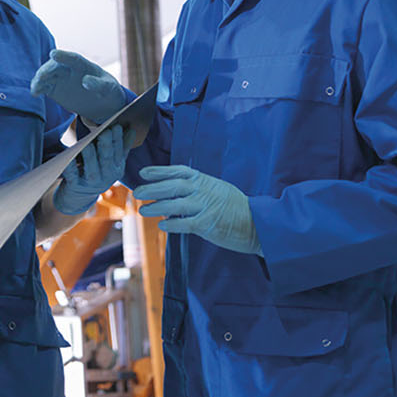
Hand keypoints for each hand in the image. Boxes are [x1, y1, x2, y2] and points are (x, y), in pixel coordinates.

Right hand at [30, 49, 125, 123]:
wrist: (101, 101)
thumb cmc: (107, 90)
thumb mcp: (108, 88)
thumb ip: (98, 84)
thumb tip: (85, 81)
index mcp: (83, 65)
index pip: (72, 58)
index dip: (63, 56)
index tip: (53, 54)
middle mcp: (68, 68)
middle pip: (55, 66)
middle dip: (47, 69)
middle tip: (41, 76)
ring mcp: (60, 78)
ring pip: (47, 75)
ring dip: (39, 79)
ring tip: (36, 87)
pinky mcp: (54, 88)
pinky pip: (43, 86)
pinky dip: (38, 88)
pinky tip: (34, 93)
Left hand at [54, 125, 126, 214]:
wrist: (79, 197)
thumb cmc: (97, 173)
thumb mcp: (112, 163)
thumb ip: (122, 147)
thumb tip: (131, 129)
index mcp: (116, 169)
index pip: (118, 153)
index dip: (117, 140)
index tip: (116, 126)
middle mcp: (105, 177)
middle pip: (106, 160)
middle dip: (106, 146)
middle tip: (104, 132)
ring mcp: (90, 183)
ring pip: (91, 169)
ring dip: (90, 156)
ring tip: (88, 144)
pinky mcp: (75, 185)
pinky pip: (72, 175)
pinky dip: (70, 166)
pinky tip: (68, 156)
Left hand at [135, 165, 260, 254]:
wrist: (258, 223)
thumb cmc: (235, 207)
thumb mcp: (217, 188)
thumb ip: (197, 187)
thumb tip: (172, 191)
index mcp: (204, 180)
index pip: (178, 171)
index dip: (159, 171)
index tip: (143, 173)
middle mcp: (203, 190)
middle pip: (172, 186)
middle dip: (152, 188)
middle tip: (137, 192)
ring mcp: (206, 207)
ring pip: (175, 205)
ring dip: (156, 207)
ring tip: (143, 211)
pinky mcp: (209, 224)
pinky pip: (185, 223)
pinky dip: (172, 224)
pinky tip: (162, 226)